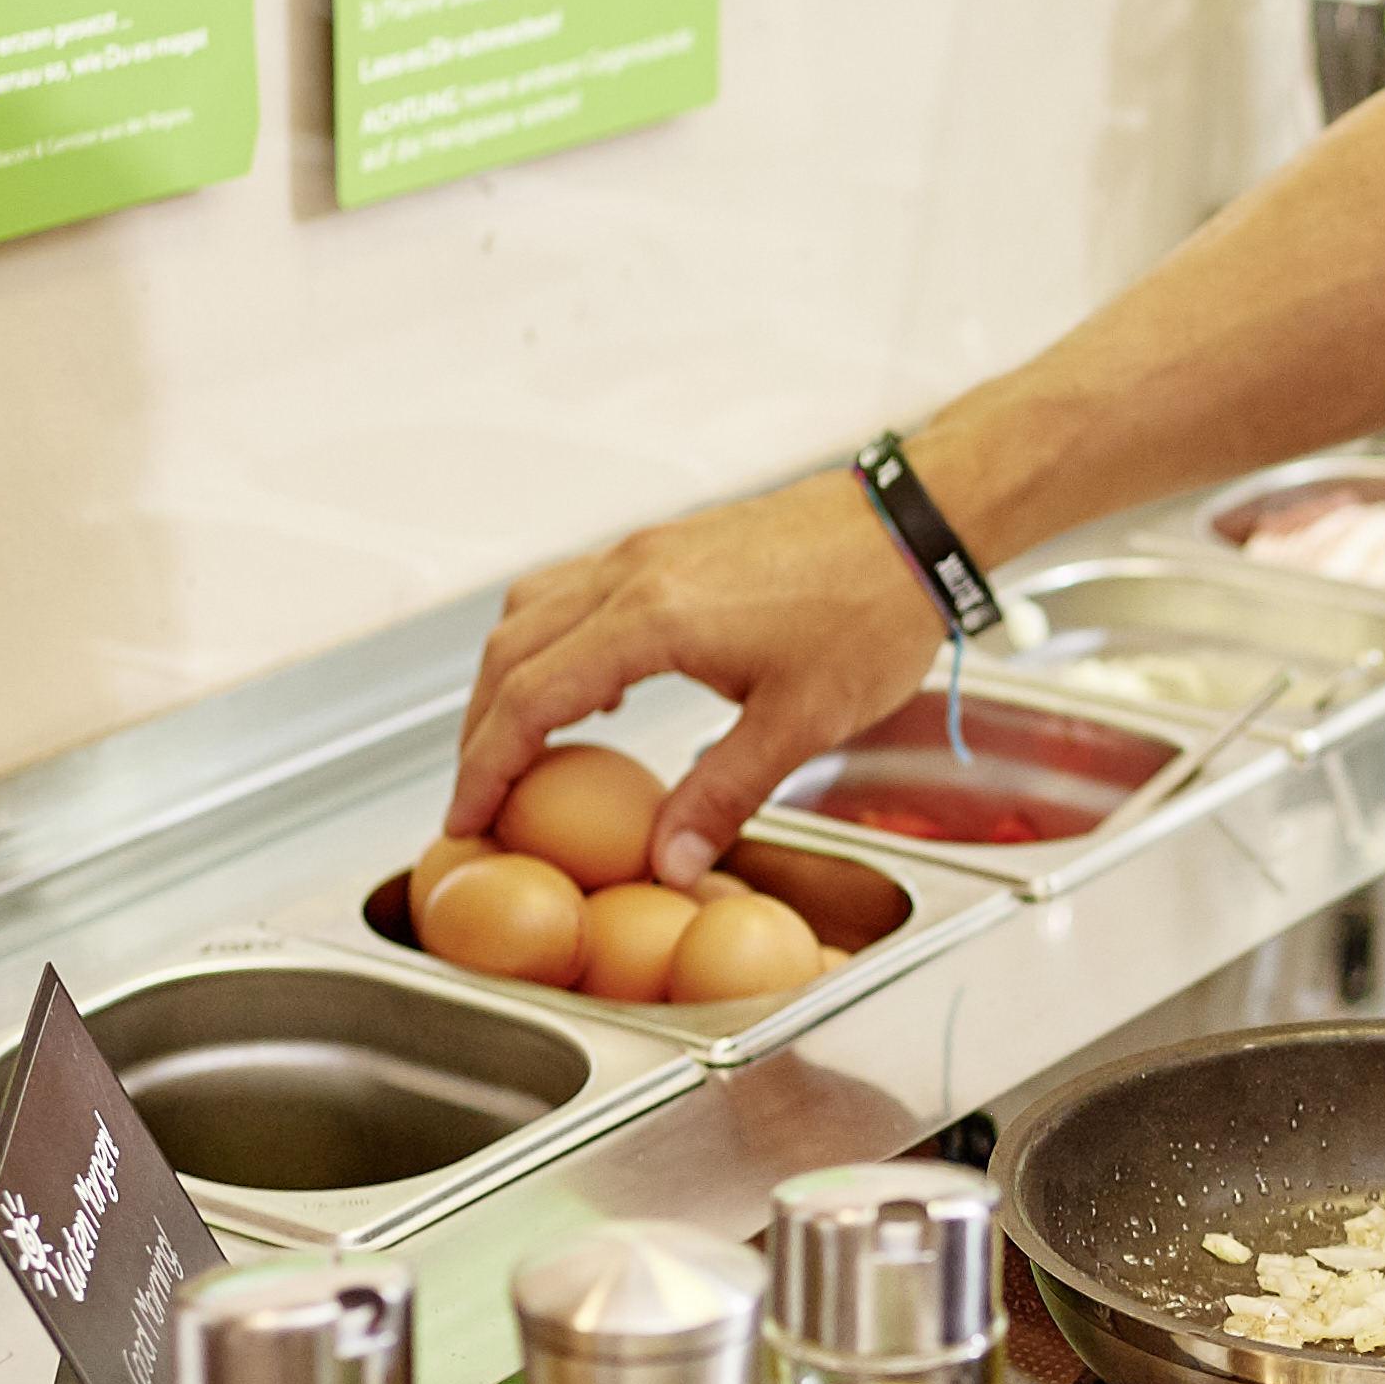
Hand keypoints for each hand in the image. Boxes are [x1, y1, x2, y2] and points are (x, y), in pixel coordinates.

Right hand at [443, 467, 943, 884]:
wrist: (916, 523)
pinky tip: (595, 689)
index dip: (486, 765)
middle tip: (480, 794)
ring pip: (532, 612)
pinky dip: (555, 643)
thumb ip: (722, 794)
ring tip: (520, 747)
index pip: (530, 699)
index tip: (468, 814)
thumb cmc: (873, 608)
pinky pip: (576, 591)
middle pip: (510, 653)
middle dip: (480, 730)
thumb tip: (666, 860)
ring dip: (510, 680)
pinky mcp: (670, 544)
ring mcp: (648, 550)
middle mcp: (633, 572)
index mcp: (652, 617)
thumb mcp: (800, 721)